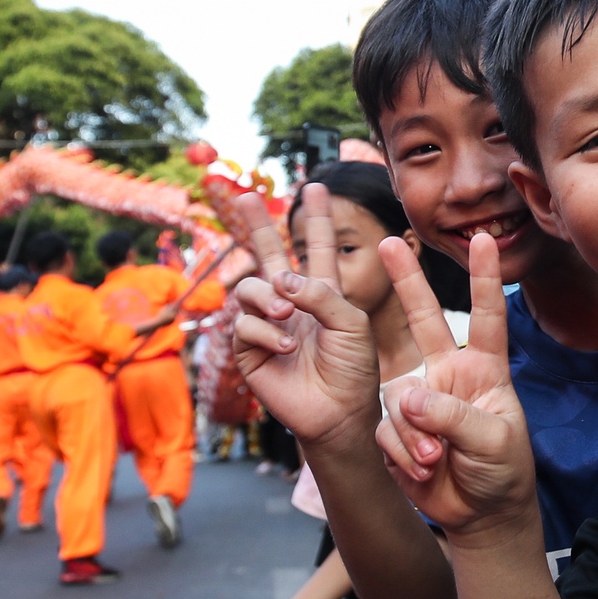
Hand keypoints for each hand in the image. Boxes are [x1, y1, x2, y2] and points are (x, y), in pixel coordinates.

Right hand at [229, 185, 384, 447]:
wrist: (340, 413)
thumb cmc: (354, 369)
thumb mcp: (351, 323)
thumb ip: (321, 294)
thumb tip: (281, 279)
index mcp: (321, 292)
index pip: (317, 247)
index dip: (316, 218)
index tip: (316, 185)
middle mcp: (290, 303)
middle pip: (267, 255)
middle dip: (257, 225)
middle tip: (244, 196)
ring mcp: (267, 325)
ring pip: (249, 288)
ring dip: (268, 296)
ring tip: (288, 313)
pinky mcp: (248, 350)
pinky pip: (244, 326)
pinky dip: (266, 332)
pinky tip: (287, 347)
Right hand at [374, 233, 538, 542]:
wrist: (481, 515)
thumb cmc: (502, 472)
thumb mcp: (492, 441)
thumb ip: (453, 416)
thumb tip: (406, 398)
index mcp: (484, 370)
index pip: (487, 317)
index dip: (486, 278)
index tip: (486, 238)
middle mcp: (448, 375)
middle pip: (424, 320)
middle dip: (407, 282)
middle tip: (387, 241)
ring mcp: (420, 399)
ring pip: (398, 396)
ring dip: (414, 432)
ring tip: (437, 461)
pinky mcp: (396, 427)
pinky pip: (385, 429)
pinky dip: (402, 452)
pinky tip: (423, 471)